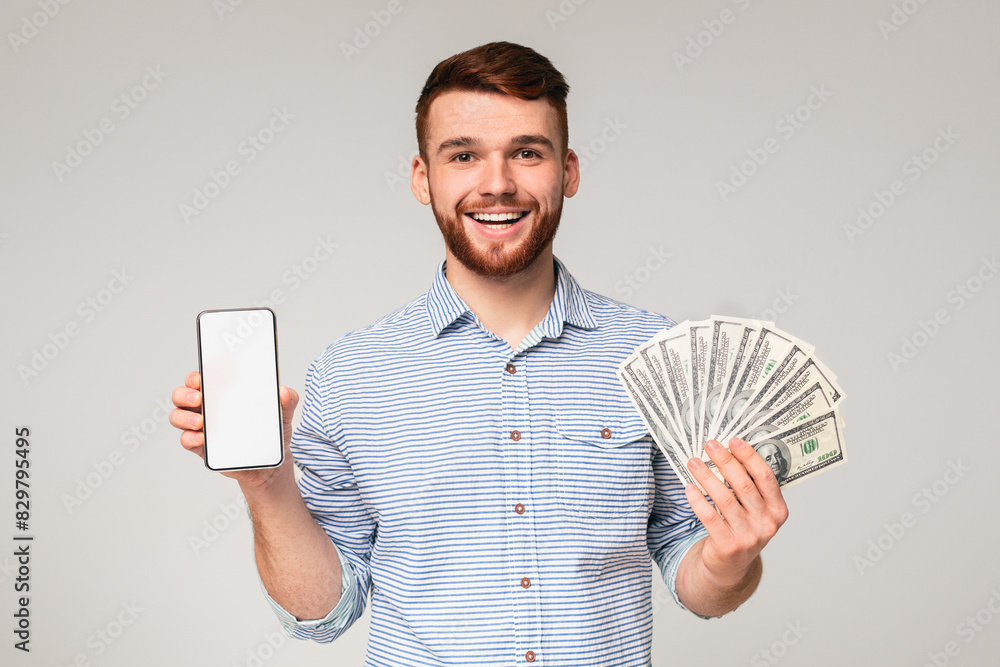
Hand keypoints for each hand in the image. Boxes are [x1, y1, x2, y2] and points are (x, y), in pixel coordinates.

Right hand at [169, 371, 299, 488]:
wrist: (270, 464)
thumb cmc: (270, 433)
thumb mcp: (283, 414)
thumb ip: (288, 401)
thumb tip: (285, 392)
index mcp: (222, 394)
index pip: (202, 379)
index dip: (197, 375)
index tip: (203, 376)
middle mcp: (207, 408)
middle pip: (182, 395)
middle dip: (185, 393)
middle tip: (200, 398)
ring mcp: (202, 428)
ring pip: (178, 416)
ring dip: (184, 417)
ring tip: (200, 421)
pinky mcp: (203, 448)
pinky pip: (187, 440)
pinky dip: (189, 438)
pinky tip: (200, 438)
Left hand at [685, 438, 787, 587]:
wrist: (730, 567)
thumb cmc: (741, 529)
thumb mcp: (754, 510)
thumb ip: (748, 486)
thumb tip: (728, 452)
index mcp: (778, 510)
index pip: (766, 477)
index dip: (749, 457)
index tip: (733, 441)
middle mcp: (767, 524)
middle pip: (744, 485)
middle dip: (725, 462)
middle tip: (709, 445)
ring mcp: (749, 537)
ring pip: (725, 499)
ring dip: (707, 477)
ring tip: (693, 463)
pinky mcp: (729, 546)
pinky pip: (710, 517)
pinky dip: (698, 500)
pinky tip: (689, 487)